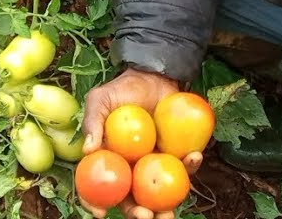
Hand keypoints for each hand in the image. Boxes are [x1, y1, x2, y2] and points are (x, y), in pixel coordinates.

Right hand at [77, 68, 204, 218]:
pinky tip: (193, 157)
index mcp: (109, 162)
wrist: (151, 76)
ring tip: (169, 214)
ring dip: (165, 209)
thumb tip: (87, 151)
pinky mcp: (176, 155)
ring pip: (159, 195)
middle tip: (145, 216)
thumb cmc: (122, 90)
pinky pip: (184, 167)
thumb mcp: (100, 101)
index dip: (96, 204)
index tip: (100, 213)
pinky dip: (190, 165)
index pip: (97, 189)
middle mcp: (131, 169)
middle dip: (138, 214)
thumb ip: (92, 122)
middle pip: (132, 200)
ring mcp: (154, 165)